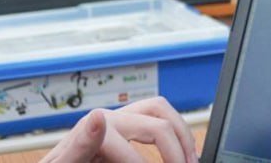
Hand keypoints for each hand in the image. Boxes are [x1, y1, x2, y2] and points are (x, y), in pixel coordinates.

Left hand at [42, 97, 197, 162]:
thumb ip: (80, 145)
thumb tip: (99, 118)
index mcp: (96, 127)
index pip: (134, 154)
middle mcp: (111, 117)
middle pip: (158, 123)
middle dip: (175, 151)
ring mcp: (119, 118)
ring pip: (162, 112)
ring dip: (181, 135)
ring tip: (190, 159)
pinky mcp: (125, 125)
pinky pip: (157, 118)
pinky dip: (173, 132)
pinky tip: (179, 153)